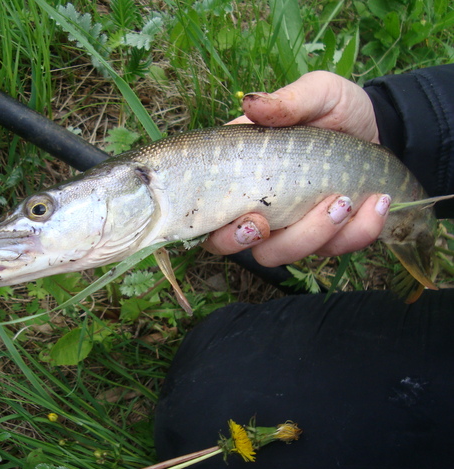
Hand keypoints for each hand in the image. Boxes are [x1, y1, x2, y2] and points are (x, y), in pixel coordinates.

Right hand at [203, 71, 391, 265]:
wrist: (383, 128)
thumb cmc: (338, 109)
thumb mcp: (316, 93)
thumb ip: (286, 101)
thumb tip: (251, 102)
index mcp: (240, 171)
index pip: (205, 210)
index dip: (215, 227)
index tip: (250, 217)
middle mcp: (256, 204)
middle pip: (231, 245)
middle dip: (254, 243)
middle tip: (274, 221)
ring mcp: (288, 225)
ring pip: (281, 255)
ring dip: (312, 235)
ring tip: (345, 200)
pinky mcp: (324, 238)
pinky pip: (333, 251)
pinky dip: (357, 232)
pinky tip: (376, 203)